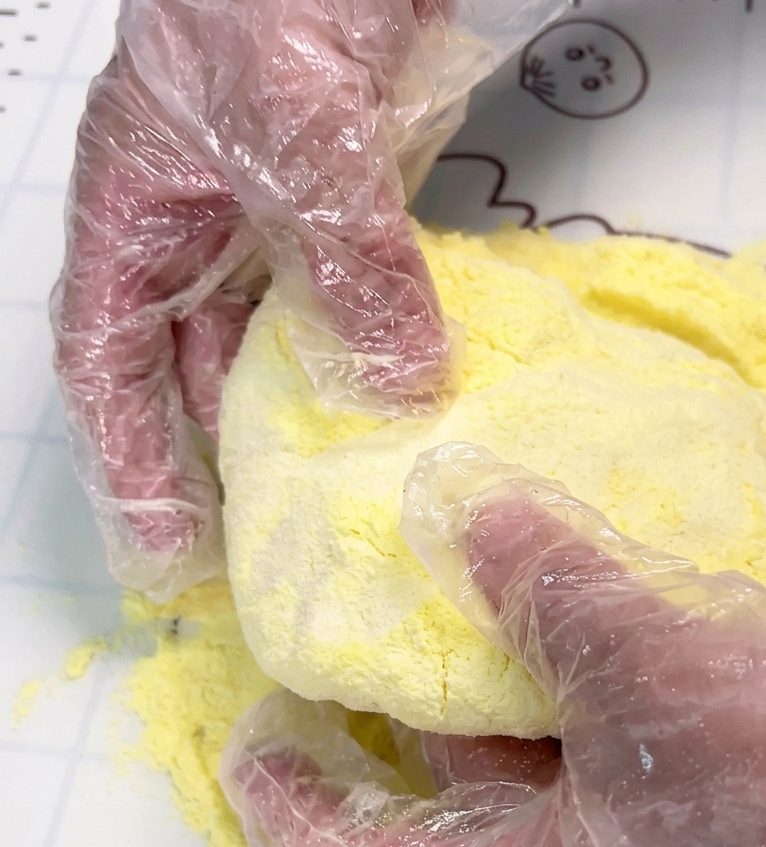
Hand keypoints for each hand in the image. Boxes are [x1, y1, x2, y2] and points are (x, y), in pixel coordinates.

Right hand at [51, 1, 560, 600]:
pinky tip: (406, 407)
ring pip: (283, 347)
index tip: (164, 547)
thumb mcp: (295, 129)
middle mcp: (203, 229)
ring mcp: (281, 221)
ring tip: (339, 501)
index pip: (111, 362)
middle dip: (221, 463)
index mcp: (137, 211)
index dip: (130, 460)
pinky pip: (357, 304)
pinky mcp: (354, 209)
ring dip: (310, 419)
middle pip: (196, 373)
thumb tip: (392, 387)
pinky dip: (377, 357)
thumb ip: (341, 259)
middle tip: (262, 551)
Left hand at [222, 442, 765, 846]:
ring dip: (510, 693)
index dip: (280, 792)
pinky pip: (608, 777)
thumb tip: (466, 505)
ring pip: (532, 787)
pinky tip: (597, 621)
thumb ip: (550, 594)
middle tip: (380, 608)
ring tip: (483, 587)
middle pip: (437, 811)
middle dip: (409, 711)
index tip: (256, 724)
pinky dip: (587, 702)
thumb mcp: (655, 690)